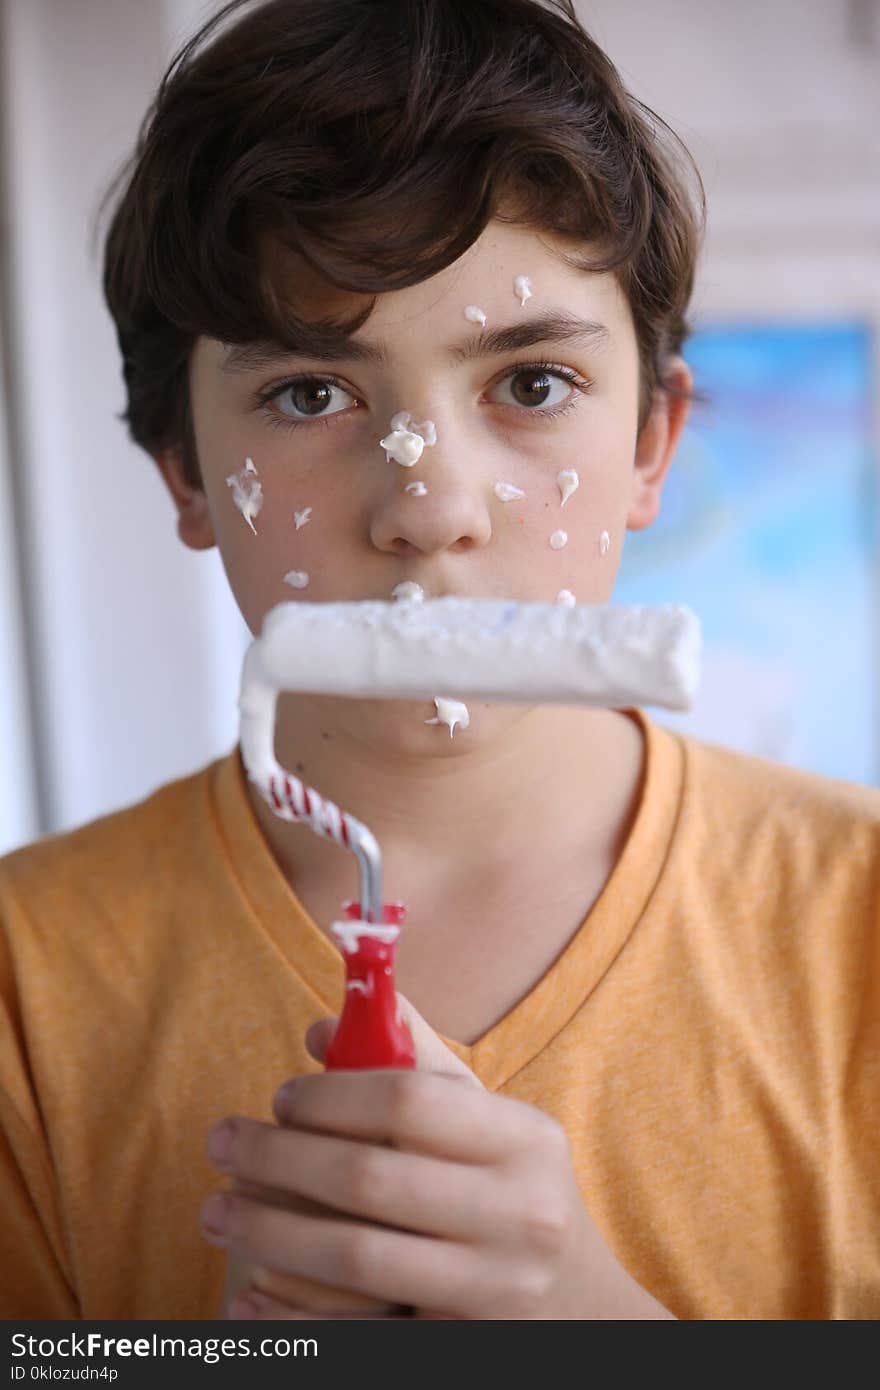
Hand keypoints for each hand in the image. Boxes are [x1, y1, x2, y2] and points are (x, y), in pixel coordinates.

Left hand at [201, 995, 671, 1319]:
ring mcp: (492, 1291)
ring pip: (354, 1257)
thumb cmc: (511, 1189)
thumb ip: (413, 1063)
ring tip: (215, 1211)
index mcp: (526, 1140)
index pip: (410, 1100)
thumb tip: (321, 1030)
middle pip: (369, 1178)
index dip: (331, 1095)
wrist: (578, 1309)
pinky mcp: (458, 1347)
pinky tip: (243, 1297)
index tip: (280, 1097)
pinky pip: (356, 1334)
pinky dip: (290, 1319)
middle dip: (277, 1157)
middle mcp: (520, 1214)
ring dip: (267, 1231)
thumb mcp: (486, 1122)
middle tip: (219, 1142)